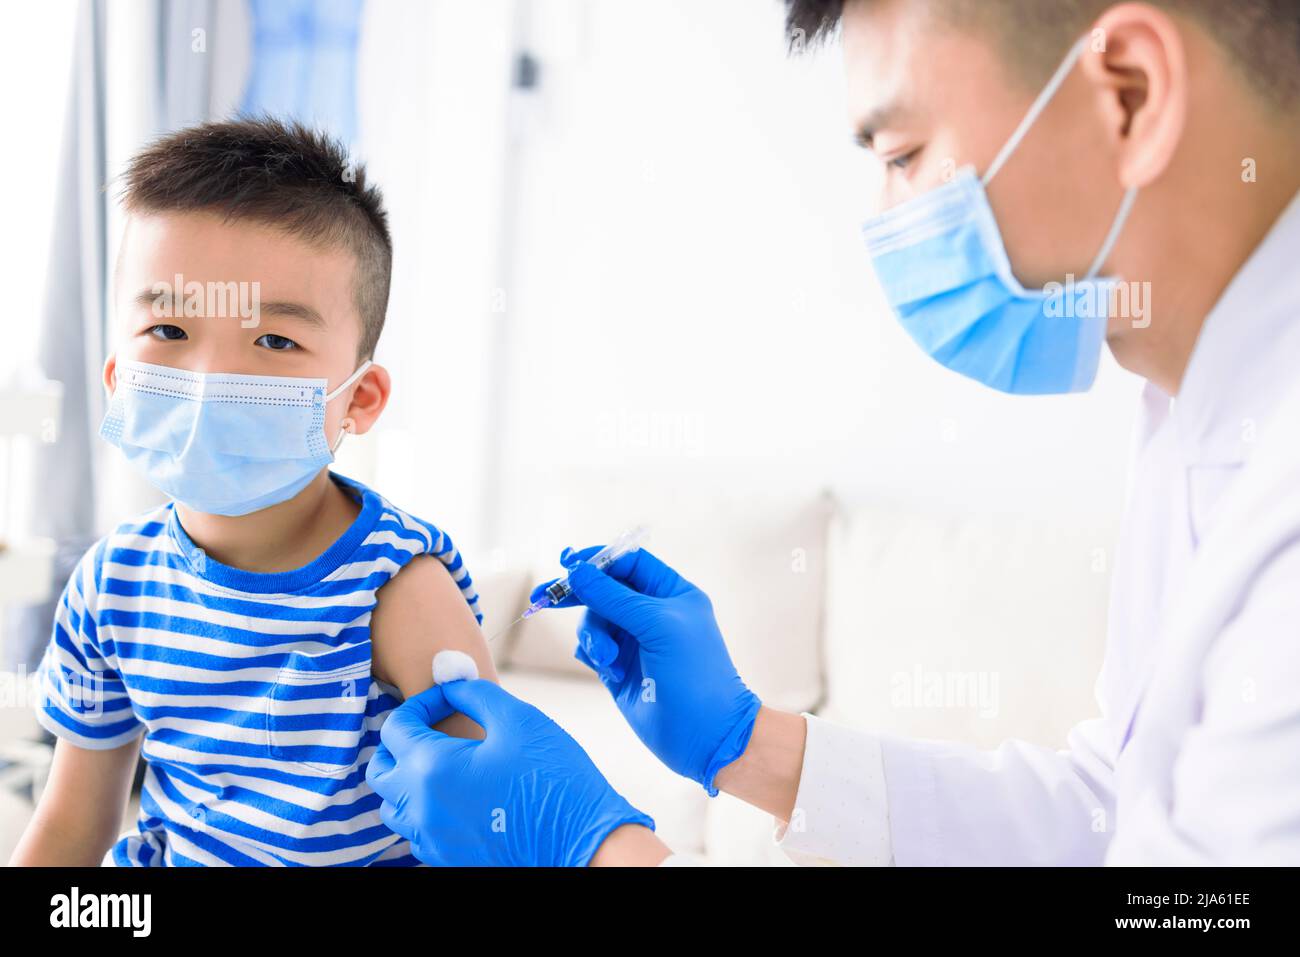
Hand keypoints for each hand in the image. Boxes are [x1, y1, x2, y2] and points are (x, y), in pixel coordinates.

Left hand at [366, 678, 653, 865]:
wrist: (582, 840)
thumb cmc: (554, 776)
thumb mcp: (517, 719)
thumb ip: (474, 693)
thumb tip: (450, 686)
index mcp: (431, 769)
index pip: (396, 728)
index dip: (419, 705)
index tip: (445, 700)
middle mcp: (420, 808)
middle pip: (380, 770)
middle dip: (399, 743)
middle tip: (431, 728)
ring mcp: (431, 839)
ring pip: (392, 806)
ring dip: (405, 779)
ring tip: (440, 762)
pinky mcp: (447, 859)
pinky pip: (415, 831)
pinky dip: (422, 809)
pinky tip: (455, 795)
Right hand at [530, 547, 761, 794]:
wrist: (705, 735)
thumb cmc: (695, 674)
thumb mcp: (657, 625)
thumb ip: (615, 597)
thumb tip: (579, 572)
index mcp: (671, 593)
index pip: (628, 564)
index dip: (598, 561)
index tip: (568, 564)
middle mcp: (652, 614)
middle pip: (603, 590)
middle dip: (578, 595)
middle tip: (545, 598)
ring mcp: (634, 642)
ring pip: (594, 621)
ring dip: (594, 636)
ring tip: (608, 659)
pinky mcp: (619, 668)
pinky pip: (591, 649)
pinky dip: (592, 654)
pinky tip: (607, 668)